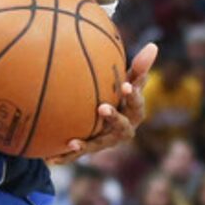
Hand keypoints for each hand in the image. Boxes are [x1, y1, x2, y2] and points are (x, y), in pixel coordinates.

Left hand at [46, 41, 157, 161]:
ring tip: (73, 143)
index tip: (126, 85)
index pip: (137, 104)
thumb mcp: (129, 80)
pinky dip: (65, 157)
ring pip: (98, 144)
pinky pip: (78, 155)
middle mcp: (123, 130)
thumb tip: (154, 45)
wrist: (107, 120)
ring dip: (86, 144)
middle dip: (114, 118)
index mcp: (134, 113)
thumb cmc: (121, 95)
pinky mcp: (91, 149)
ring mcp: (107, 142)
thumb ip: (139, 66)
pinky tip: (50, 159)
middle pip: (122, 127)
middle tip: (102, 107)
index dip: (134, 96)